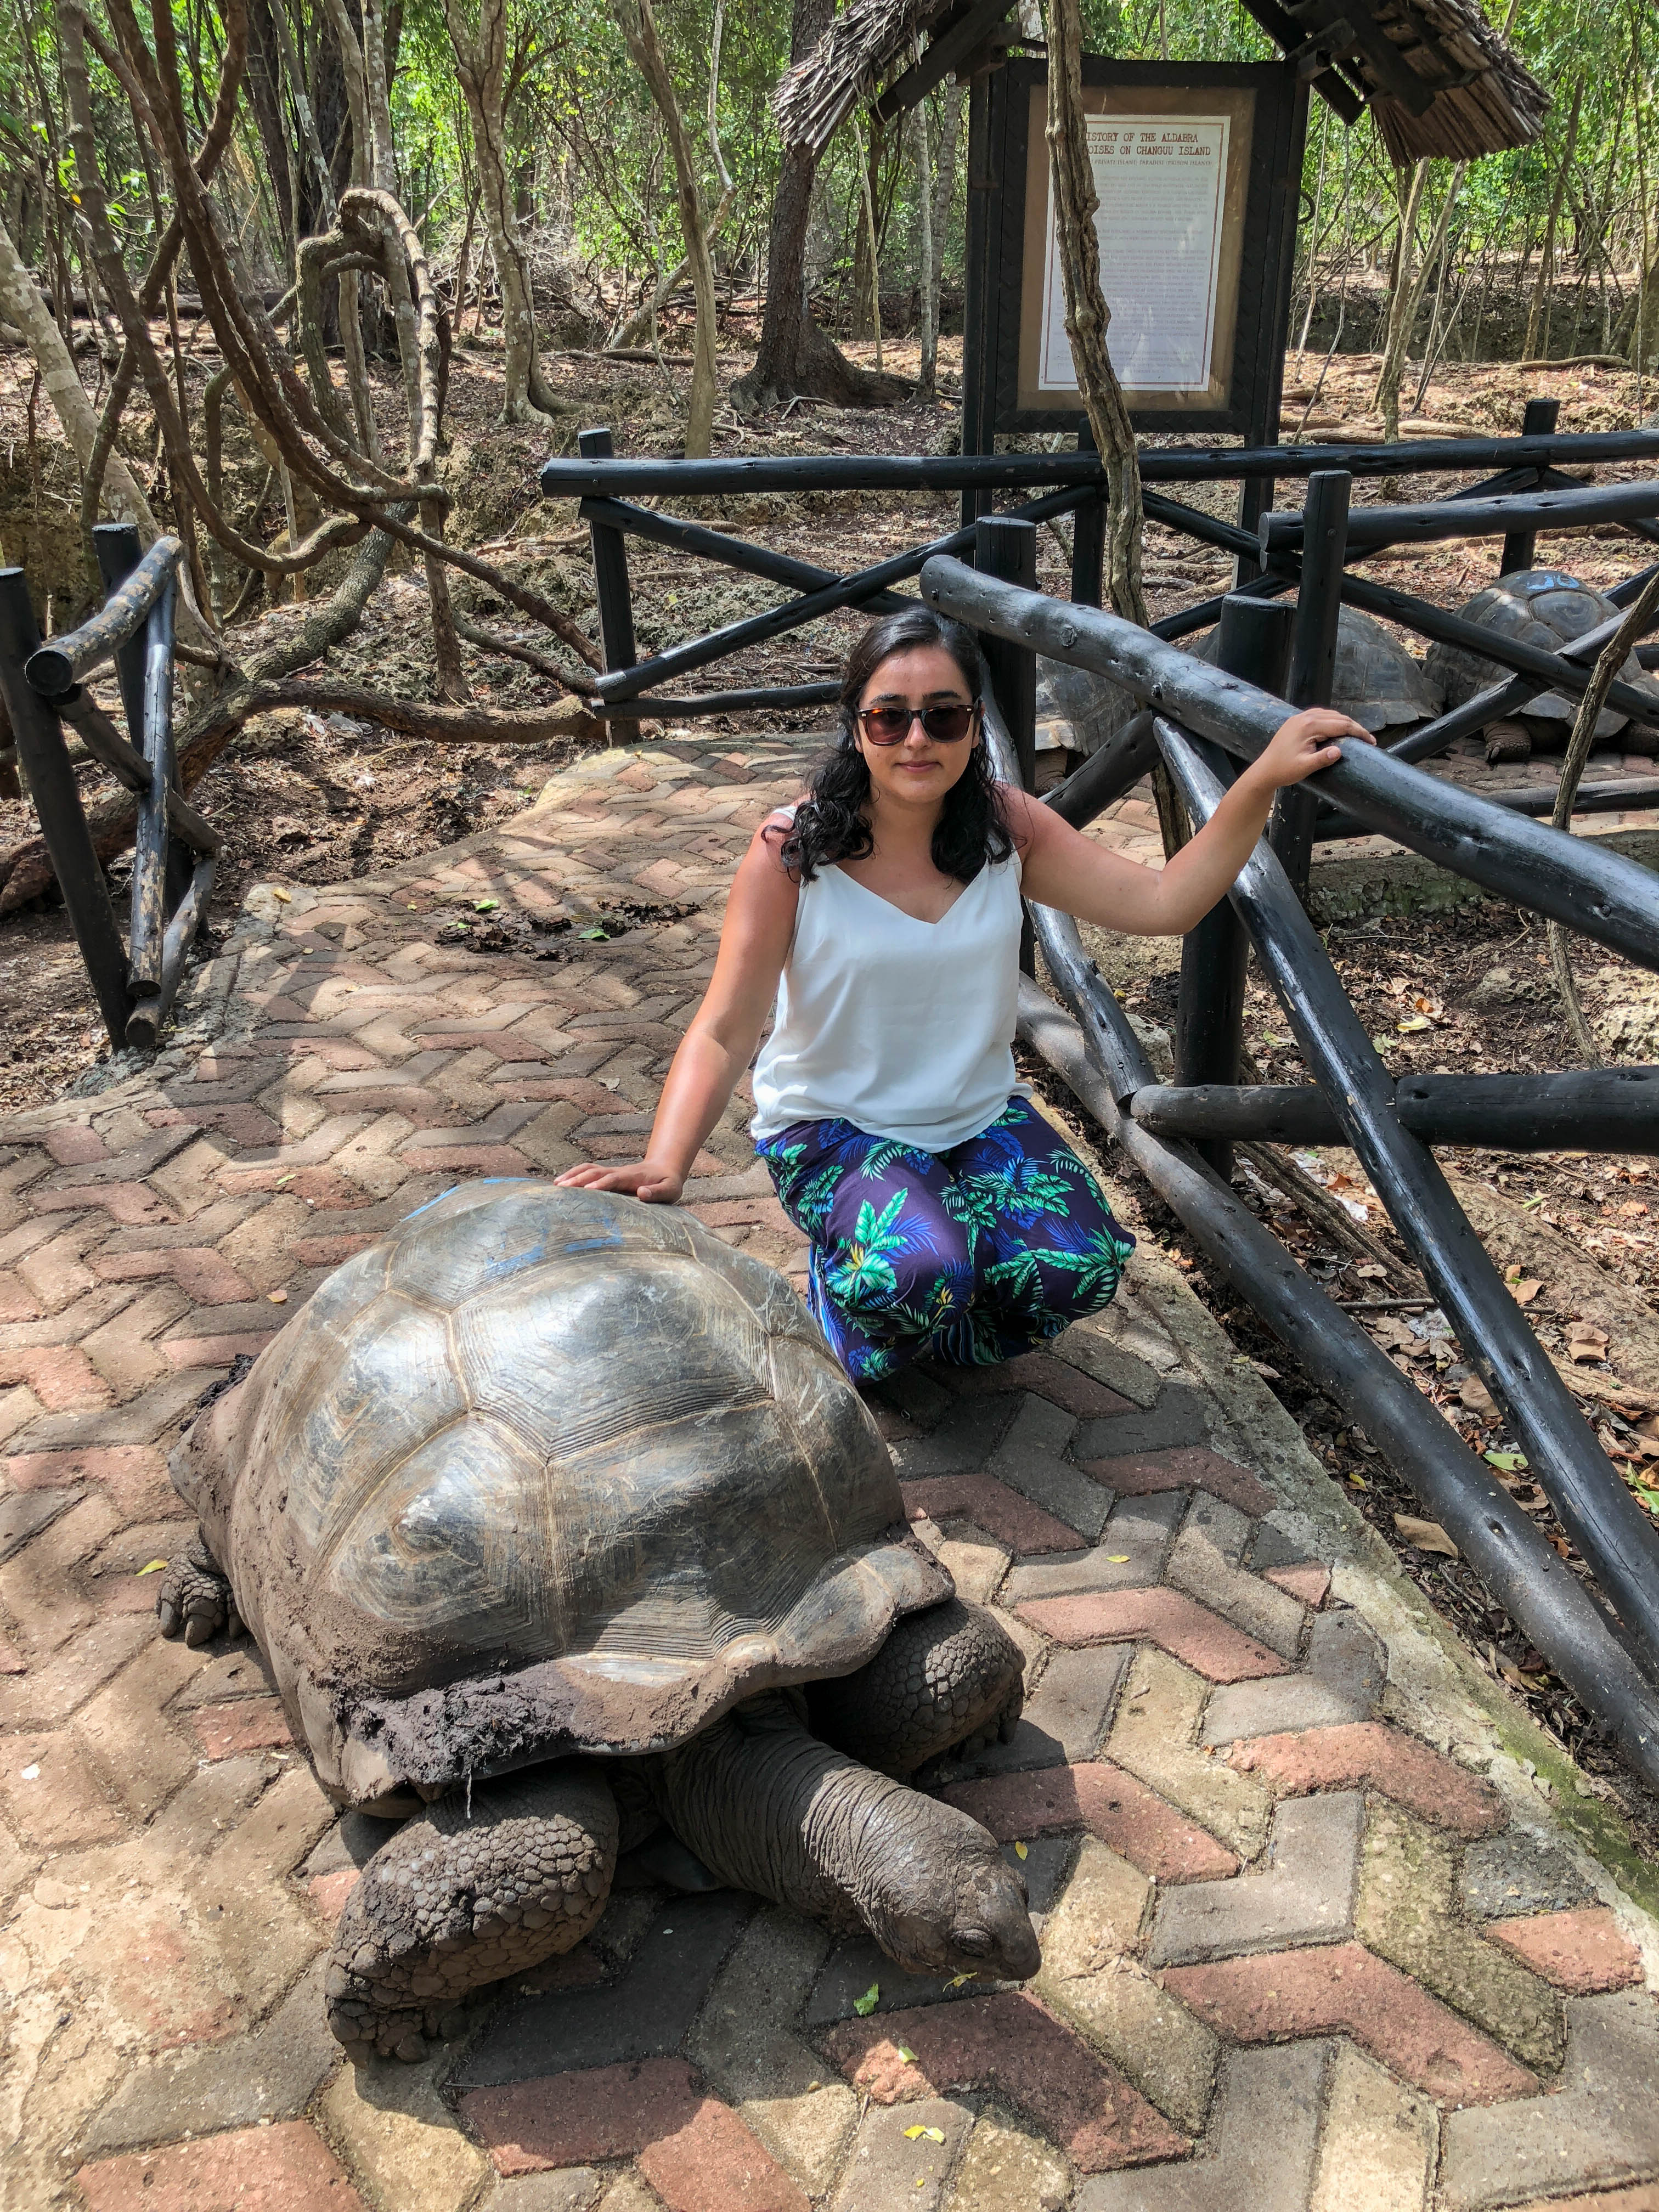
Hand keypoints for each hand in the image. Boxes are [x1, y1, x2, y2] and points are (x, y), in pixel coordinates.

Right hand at [554, 1158, 684, 1204]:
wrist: (665, 1169)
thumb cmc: (668, 1183)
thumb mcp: (670, 1190)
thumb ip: (658, 1192)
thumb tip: (641, 1192)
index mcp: (632, 1177)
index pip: (613, 1179)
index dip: (600, 1184)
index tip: (587, 1191)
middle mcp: (618, 1172)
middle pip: (594, 1172)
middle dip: (577, 1179)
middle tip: (560, 1190)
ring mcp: (611, 1172)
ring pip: (588, 1170)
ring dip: (572, 1175)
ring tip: (555, 1186)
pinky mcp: (607, 1175)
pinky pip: (588, 1172)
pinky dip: (574, 1174)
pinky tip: (561, 1183)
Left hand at [1247, 707, 1373, 791]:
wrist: (1264, 770)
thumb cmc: (1284, 770)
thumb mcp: (1305, 767)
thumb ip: (1322, 759)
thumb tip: (1339, 752)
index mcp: (1309, 726)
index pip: (1341, 724)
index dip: (1359, 732)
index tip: (1371, 741)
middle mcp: (1305, 717)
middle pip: (1338, 717)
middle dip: (1355, 727)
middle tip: (1368, 739)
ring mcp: (1300, 717)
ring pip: (1330, 714)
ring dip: (1344, 722)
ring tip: (1356, 734)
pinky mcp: (1296, 721)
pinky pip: (1320, 716)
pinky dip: (1332, 721)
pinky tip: (1337, 729)